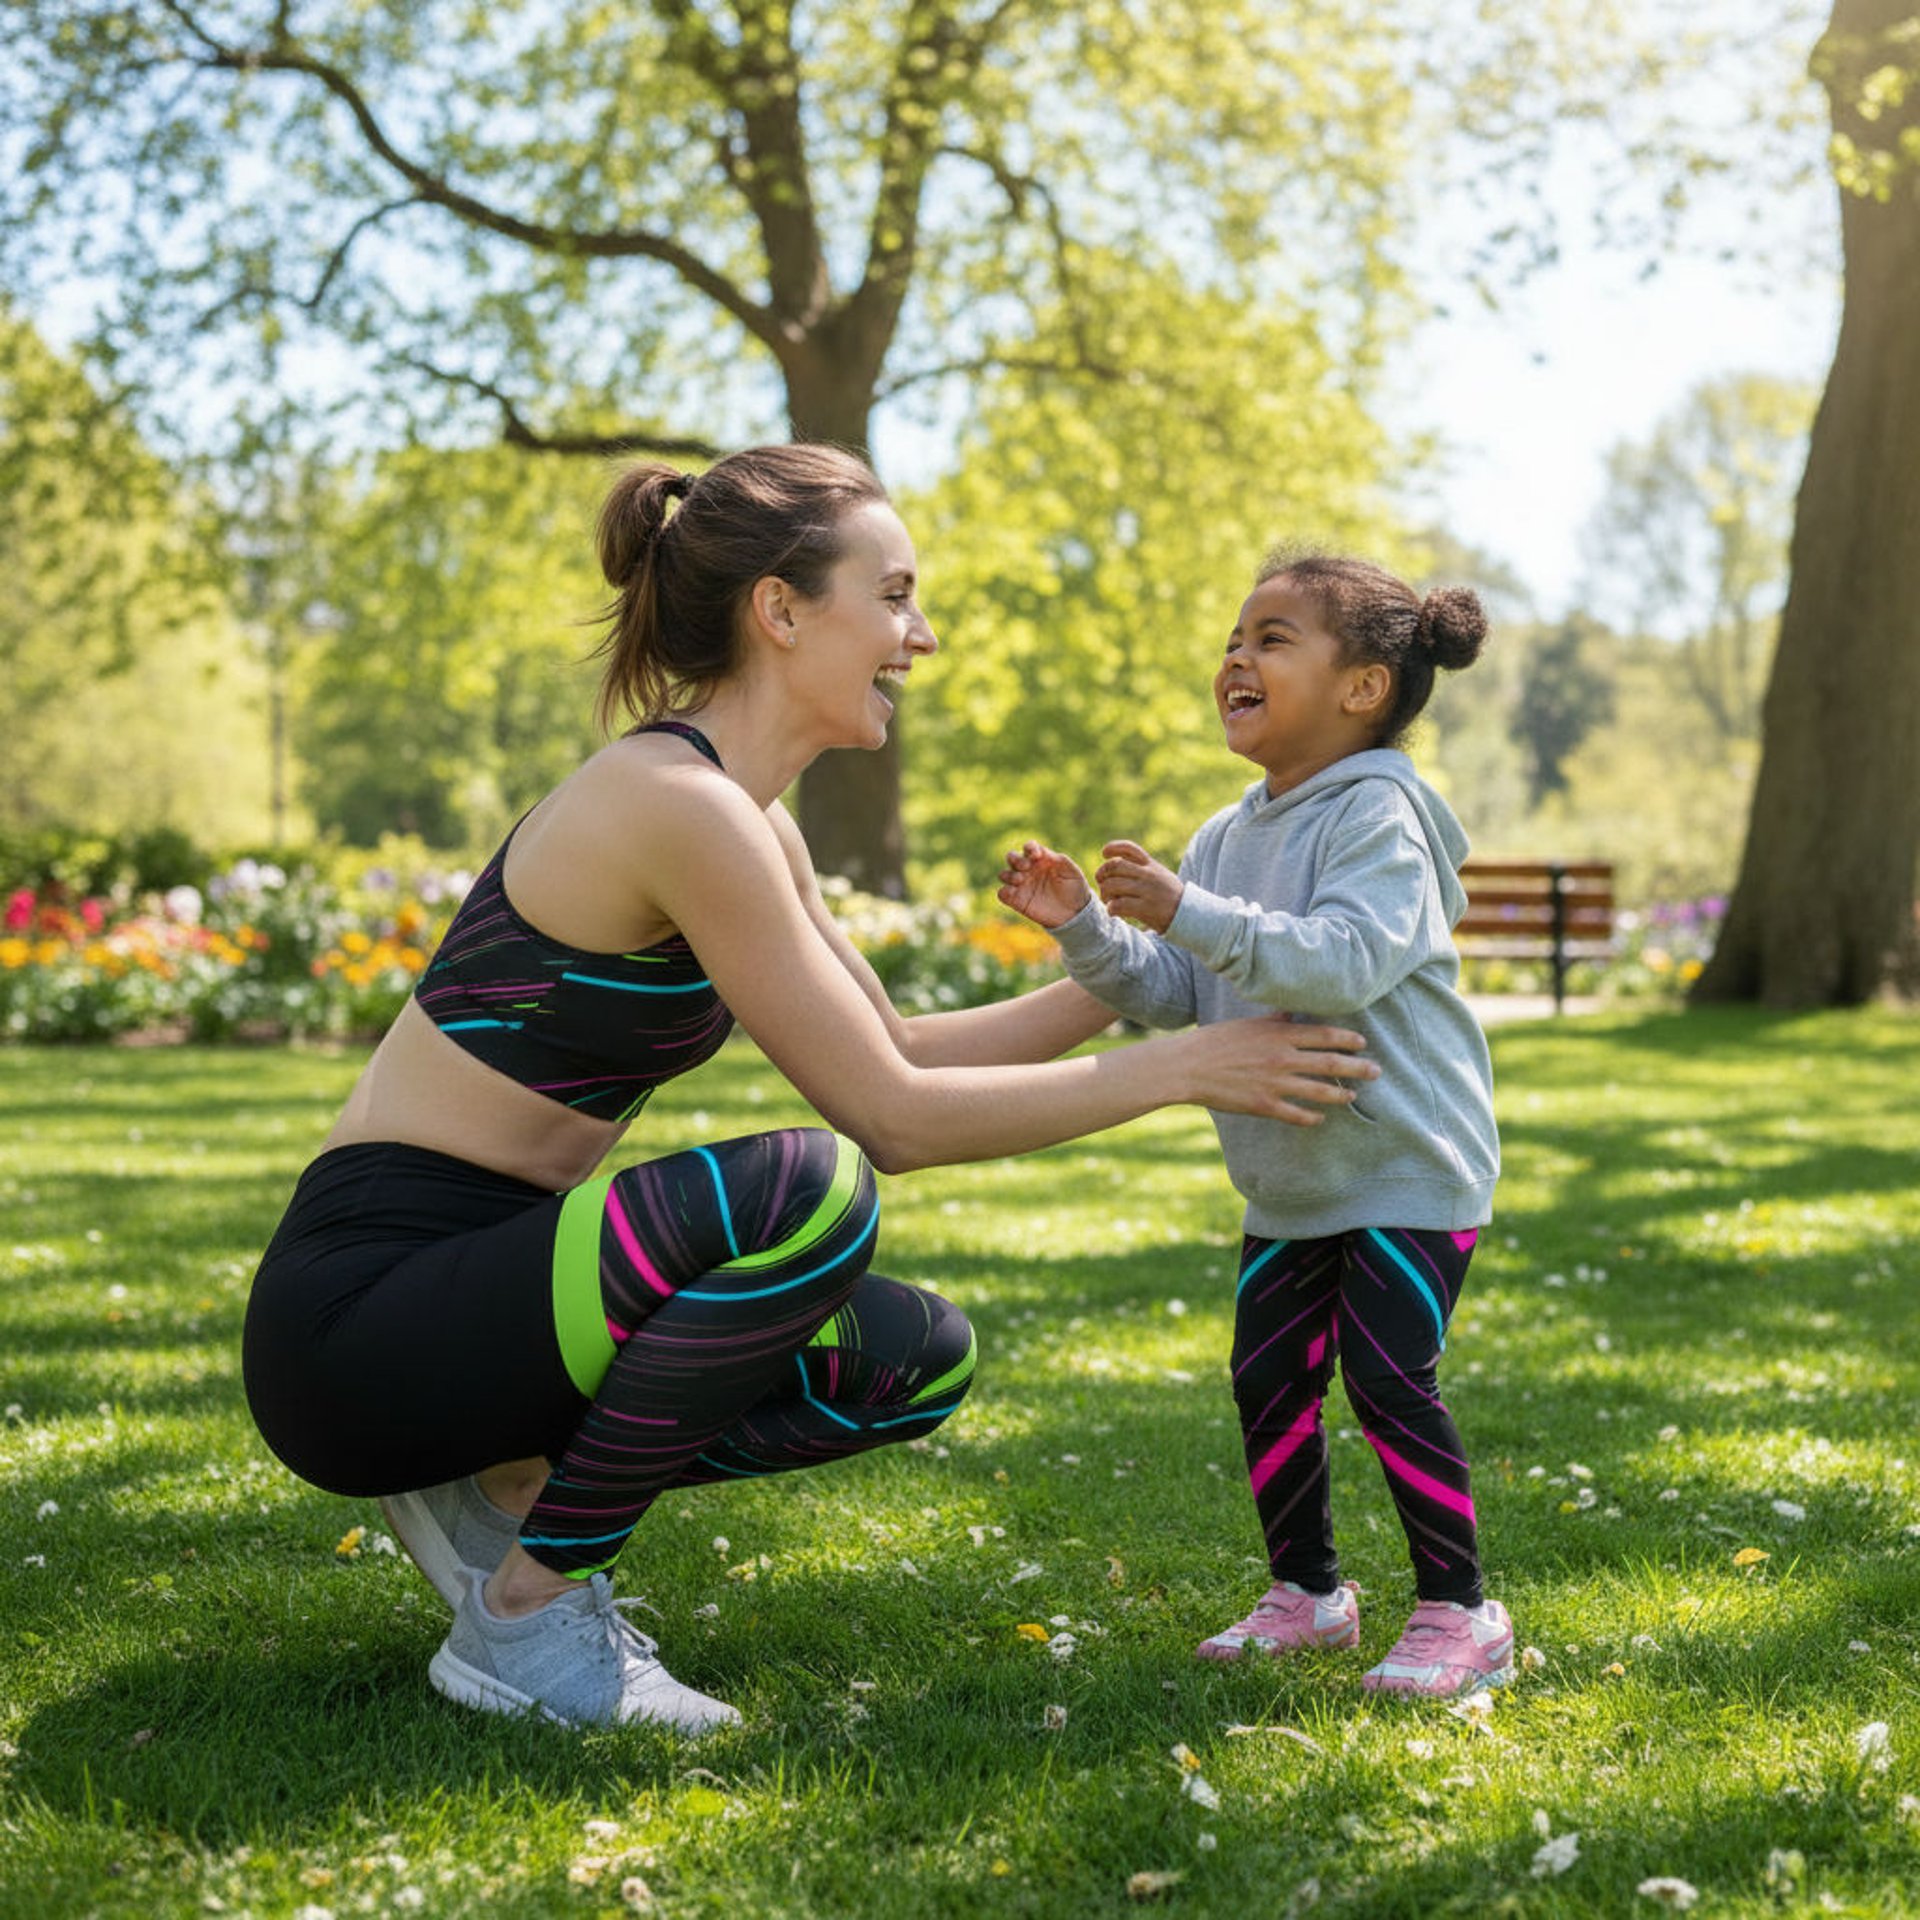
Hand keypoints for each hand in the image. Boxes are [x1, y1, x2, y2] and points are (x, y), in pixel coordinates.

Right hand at [997, 840, 1091, 929]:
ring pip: (1004, 874)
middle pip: (1011, 857)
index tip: (1037, 856)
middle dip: (1016, 859)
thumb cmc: (1074, 888)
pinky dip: (1004, 891)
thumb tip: (1042, 853)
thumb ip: (1058, 859)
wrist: (1075, 913)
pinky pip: (1002, 894)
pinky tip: (1014, 892)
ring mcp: (1021, 885)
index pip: (1029, 848)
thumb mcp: (1071, 870)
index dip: (1029, 848)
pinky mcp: (1017, 901)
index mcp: (1040, 860)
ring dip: (1009, 874)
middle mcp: (1028, 870)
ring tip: (1021, 880)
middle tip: (1026, 867)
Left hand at [1095, 840, 1182, 932]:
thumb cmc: (1170, 895)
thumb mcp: (1160, 873)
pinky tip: (1114, 912)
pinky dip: (1111, 909)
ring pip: (1112, 885)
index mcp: (1151, 864)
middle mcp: (1148, 874)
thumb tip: (1115, 862)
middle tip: (1102, 885)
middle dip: (1102, 874)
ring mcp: (1147, 891)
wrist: (1189, 914)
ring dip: (1104, 894)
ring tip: (1108, 901)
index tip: (1104, 854)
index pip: (1129, 848)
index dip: (1113, 847)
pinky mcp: (1146, 908)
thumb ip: (1142, 866)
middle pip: (1114, 865)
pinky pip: (1118, 905)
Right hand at [1180, 1017, 1375, 1124]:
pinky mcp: (1264, 1106)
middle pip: (1330, 1063)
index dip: (1348, 1040)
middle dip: (1358, 1068)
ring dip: (1341, 1095)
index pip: (1324, 1035)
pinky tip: (1320, 1118)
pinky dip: (1312, 1117)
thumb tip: (1291, 1013)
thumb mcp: (1246, 1024)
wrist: (1186, 1067)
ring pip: (1320, 1092)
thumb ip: (1273, 1020)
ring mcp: (1275, 1084)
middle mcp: (1282, 1058)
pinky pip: (1297, 1115)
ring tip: (1353, 1097)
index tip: (1363, 1043)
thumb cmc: (1213, 1042)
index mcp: (1278, 1035)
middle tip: (1376, 1071)